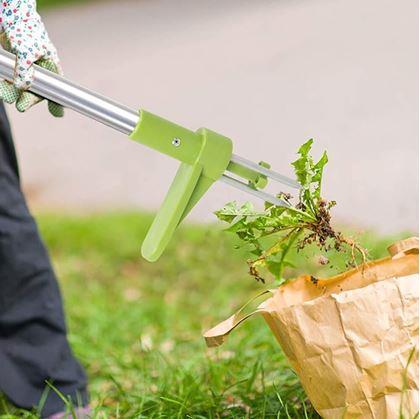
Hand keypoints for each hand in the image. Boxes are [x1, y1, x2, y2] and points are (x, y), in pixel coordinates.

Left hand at [0, 0, 62, 116]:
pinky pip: (10, 79)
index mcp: (50, 65)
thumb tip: (22, 87)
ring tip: (5, 95)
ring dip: (13, 92)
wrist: (9, 13)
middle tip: (21, 106)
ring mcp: (26, 67)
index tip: (56, 113)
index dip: (56, 101)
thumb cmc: (23, 29)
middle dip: (28, 99)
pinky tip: (3, 88)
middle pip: (37, 90)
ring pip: (21, 86)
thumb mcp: (26, 52)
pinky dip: (6, 84)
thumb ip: (25, 72)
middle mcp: (39, 68)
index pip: (56, 88)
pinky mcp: (13, 64)